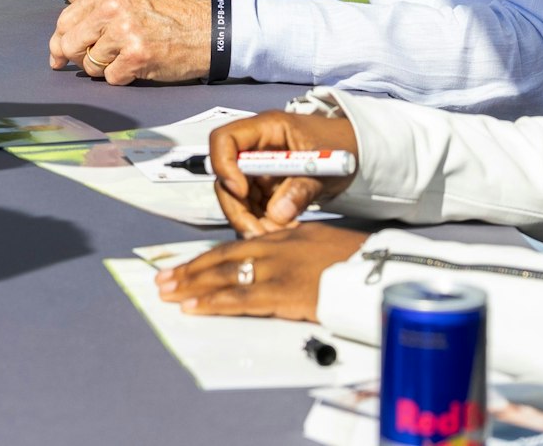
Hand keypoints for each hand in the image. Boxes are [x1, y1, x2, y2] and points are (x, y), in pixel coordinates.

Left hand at [48, 0, 211, 82]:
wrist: (212, 29)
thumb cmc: (175, 14)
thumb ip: (99, 13)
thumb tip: (61, 44)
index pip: (65, 19)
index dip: (61, 41)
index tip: (59, 54)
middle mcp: (113, 6)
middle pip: (70, 42)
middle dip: (77, 56)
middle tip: (93, 60)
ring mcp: (124, 31)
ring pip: (90, 64)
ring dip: (105, 68)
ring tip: (128, 56)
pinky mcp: (136, 56)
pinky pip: (111, 78)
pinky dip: (123, 77)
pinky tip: (140, 65)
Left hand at [155, 223, 367, 321]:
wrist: (379, 269)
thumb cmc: (355, 260)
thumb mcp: (317, 242)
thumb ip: (290, 247)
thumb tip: (270, 257)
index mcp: (281, 235)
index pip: (233, 246)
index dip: (205, 257)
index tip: (183, 266)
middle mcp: (273, 247)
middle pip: (221, 259)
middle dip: (189, 271)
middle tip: (163, 280)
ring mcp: (276, 269)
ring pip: (224, 277)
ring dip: (192, 286)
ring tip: (168, 293)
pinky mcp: (283, 293)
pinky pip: (241, 299)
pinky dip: (214, 303)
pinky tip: (194, 308)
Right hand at [208, 110, 358, 235]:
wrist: (355, 150)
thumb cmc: (341, 144)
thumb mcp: (326, 165)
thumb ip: (302, 189)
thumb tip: (276, 215)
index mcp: (266, 128)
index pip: (225, 139)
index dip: (224, 165)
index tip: (241, 191)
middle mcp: (255, 149)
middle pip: (226, 177)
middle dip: (238, 208)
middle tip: (257, 233)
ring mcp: (258, 170)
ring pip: (236, 199)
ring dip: (251, 221)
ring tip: (278, 234)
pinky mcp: (265, 190)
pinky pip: (253, 210)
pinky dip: (263, 224)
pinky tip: (283, 230)